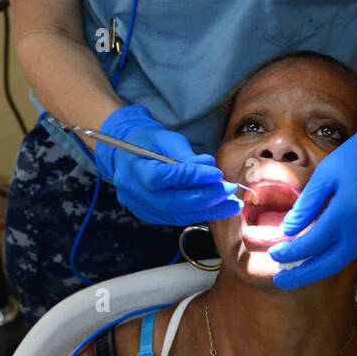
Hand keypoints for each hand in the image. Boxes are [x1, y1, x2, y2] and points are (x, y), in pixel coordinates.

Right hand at [94, 105, 241, 226]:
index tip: (217, 174)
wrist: (125, 154)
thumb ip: (186, 154)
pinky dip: (197, 213)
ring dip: (207, 211)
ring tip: (231, 205)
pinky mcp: (148, 214)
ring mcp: (139, 207)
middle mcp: (133, 192)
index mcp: (134, 168)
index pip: (163, 177)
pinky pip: (175, 217)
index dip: (191, 177)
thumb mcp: (165, 138)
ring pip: (176, 215)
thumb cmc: (147, 142)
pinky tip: (216, 207)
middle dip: (205, 199)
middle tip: (230, 191)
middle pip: (172, 203)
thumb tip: (210, 167)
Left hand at [267, 100, 356, 288]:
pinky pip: (355, 248)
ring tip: (298, 270)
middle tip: (281, 280)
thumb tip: (289, 228)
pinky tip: (322, 253)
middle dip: (303, 275)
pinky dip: (335, 255)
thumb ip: (308, 203)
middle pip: (329, 262)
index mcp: (345, 212)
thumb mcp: (327, 172)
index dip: (291, 252)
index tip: (274, 254)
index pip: (312, 243)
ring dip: (319, 268)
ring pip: (343, 259)